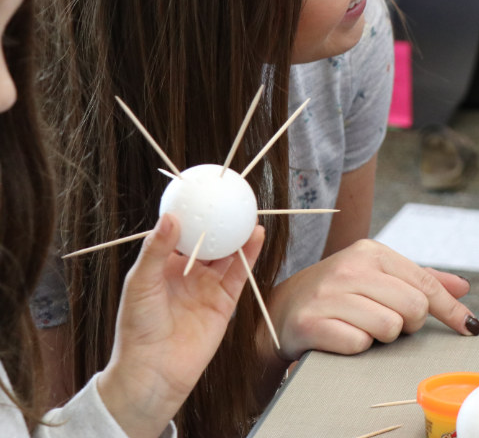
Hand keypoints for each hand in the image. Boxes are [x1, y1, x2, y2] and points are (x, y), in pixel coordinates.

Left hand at [98, 213, 264, 437]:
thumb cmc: (137, 329)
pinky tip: (256, 235)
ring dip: (237, 234)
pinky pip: (239, 273)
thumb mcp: (140, 283)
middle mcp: (186, 275)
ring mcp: (206, 288)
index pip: (179, 234)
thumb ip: (157, 250)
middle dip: (217, 220)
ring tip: (247, 210)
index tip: (198, 192)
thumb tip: (170, 217)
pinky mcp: (224, 302)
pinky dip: (249, 254)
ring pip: (226, 254)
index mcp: (162, 268)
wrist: (153, 372)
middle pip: (207, 241)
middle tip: (228, 196)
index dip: (189, 214)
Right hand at [268, 239, 478, 361]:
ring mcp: (330, 294)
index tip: (471, 328)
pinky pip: (360, 344)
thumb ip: (421, 281)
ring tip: (362, 327)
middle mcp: (351, 268)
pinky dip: (357, 347)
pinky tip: (342, 336)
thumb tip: (463, 288)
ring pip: (390, 328)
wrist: (280, 310)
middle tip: (387, 322)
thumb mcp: (377, 276)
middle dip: (407, 324)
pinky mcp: (313, 322)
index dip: (451, 310)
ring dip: (381, 337)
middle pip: (414, 309)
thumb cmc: (338, 293)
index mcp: (372, 252)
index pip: (425, 284)